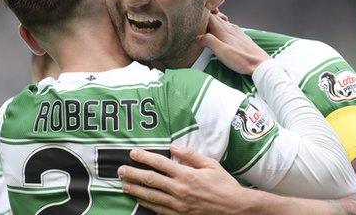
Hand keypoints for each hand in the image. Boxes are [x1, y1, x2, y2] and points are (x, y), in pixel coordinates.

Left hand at [118, 145, 251, 214]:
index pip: (160, 163)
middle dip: (133, 174)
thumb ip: (190, 155)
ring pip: (151, 196)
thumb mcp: (210, 164)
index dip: (144, 157)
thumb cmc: (224, 185)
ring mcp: (178, 205)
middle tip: (120, 170)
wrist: (235, 209)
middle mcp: (179, 190)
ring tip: (123, 184)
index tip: (133, 153)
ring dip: (135, 189)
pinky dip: (146, 203)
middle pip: (150, 180)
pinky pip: (158, 209)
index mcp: (187, 175)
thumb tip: (173, 147)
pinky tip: (138, 198)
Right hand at [196, 10, 270, 74]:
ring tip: (208, 21)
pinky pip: (230, 26)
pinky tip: (223, 30)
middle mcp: (229, 28)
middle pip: (216, 16)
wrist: (260, 63)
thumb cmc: (241, 59)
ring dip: (215, 19)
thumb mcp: (221, 52)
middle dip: (207, 15)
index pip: (210, 16)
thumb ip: (209, 41)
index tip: (194, 14)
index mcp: (223, 31)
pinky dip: (223, 24)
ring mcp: (236, 31)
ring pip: (223, 21)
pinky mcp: (241, 36)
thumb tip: (198, 36)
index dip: (202, 14)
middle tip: (199, 17)